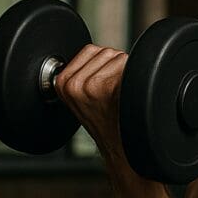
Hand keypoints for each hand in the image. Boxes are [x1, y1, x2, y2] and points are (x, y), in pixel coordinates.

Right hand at [53, 44, 127, 161]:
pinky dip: (134, 78)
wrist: (117, 146)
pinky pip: (128, 67)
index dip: (103, 64)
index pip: (89, 51)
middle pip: (106, 52)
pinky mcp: (108, 87)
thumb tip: (97, 53)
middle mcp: (73, 84)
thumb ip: (82, 74)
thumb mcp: (80, 98)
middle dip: (114, 67)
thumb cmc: (104, 121)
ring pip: (118, 57)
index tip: (104, 84)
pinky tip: (127, 95)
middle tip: (114, 91)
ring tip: (120, 94)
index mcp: (62, 83)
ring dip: (125, 71)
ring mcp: (91, 85)